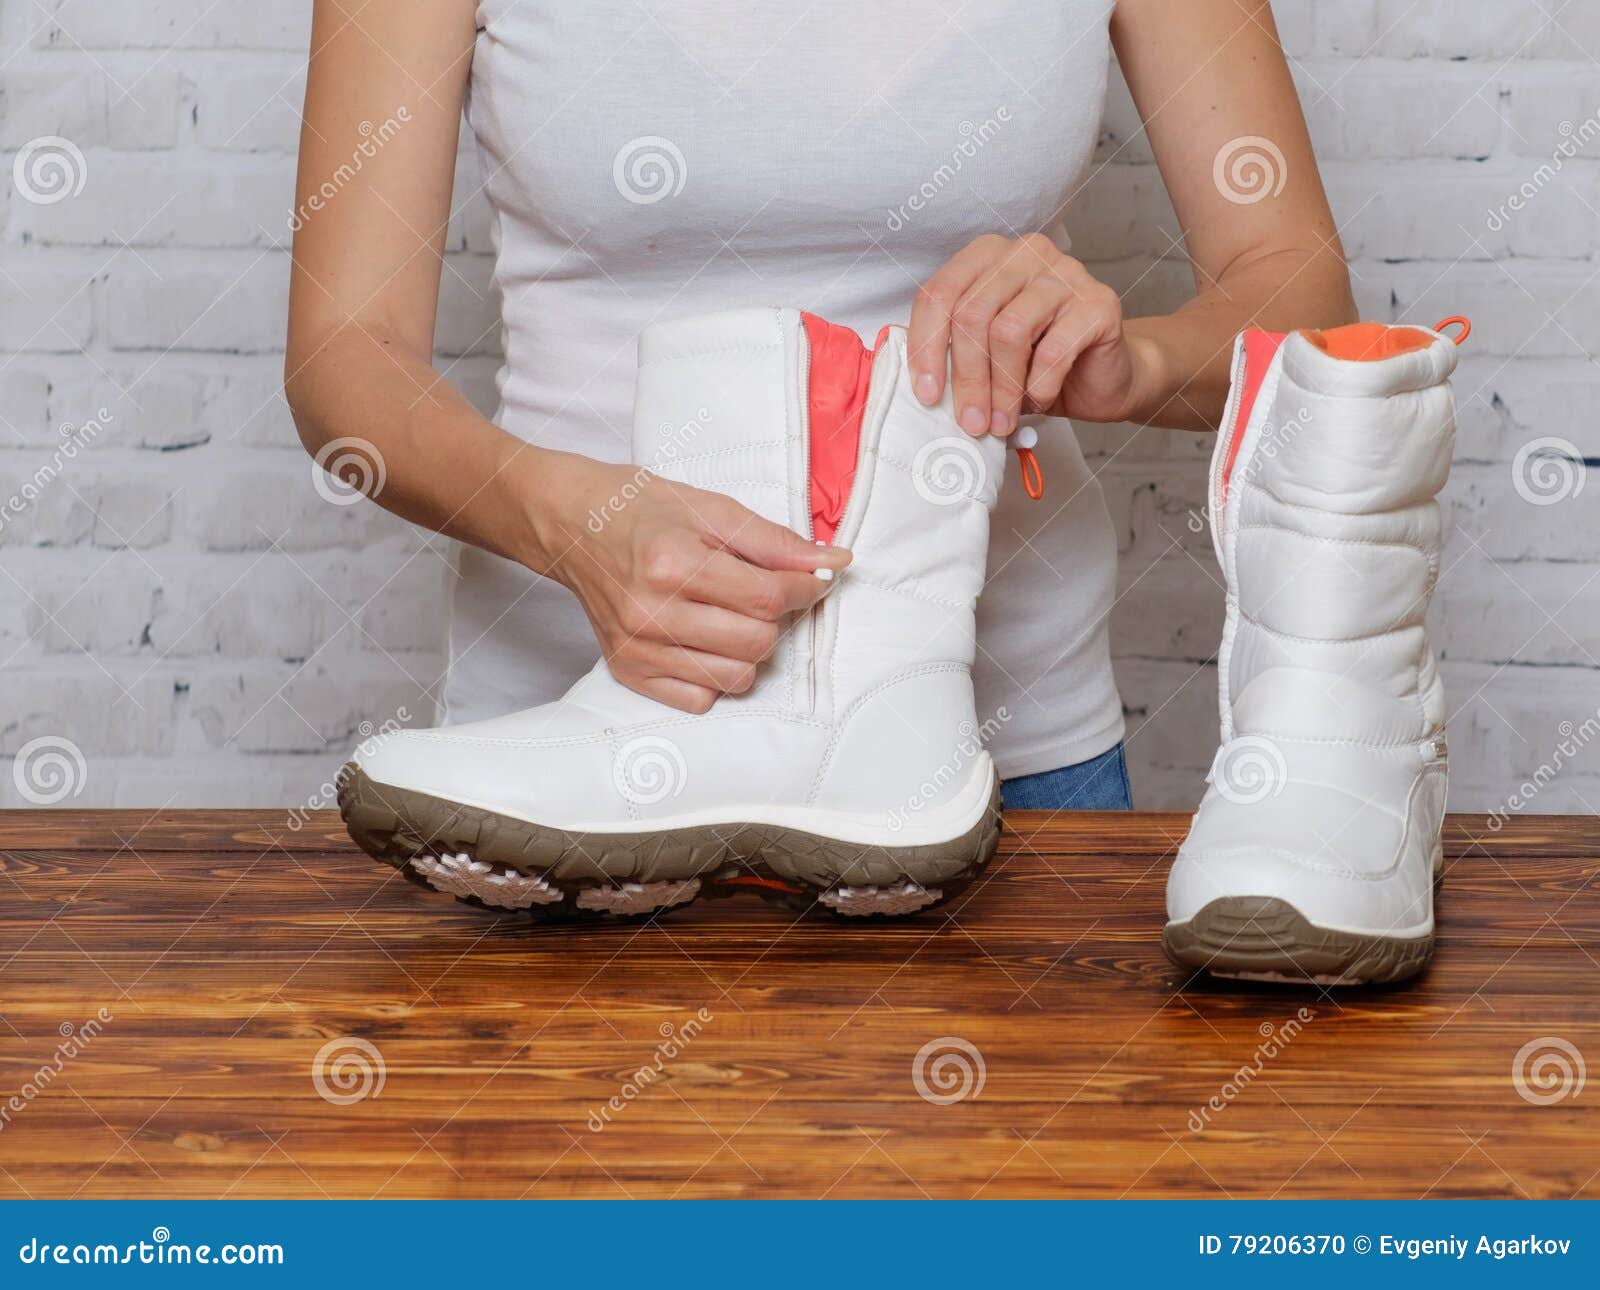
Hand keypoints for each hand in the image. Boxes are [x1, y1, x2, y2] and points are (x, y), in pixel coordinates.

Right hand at [533, 458, 849, 713]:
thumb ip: (774, 541)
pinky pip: (699, 699)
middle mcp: (650, 612)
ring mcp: (636, 647)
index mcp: (671, 563)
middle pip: (755, 643)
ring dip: (749, 650)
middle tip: (762, 595)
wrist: (573, 526)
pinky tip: (705, 641)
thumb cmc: (642, 510)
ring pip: (735, 677)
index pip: (766, 598)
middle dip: (775, 619)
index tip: (812, 579)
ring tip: (732, 617)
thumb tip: (834, 562)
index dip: (805, 589)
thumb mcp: (711, 508)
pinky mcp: (628, 671)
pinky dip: (715, 675)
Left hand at [908, 233, 1157, 433]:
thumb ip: (955, 352)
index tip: (927, 395)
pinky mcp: (1098, 303)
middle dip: (967, 377)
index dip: (926, 347)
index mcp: (987, 257)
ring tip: (1001, 422)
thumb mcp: (984, 354)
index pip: (939, 294)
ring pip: (1009, 332)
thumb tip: (923, 387)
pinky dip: (1039, 386)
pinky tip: (1039, 401)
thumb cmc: (1037, 363)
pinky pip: (1054, 351)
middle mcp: (1025, 254)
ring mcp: (1065, 273)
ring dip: (1001, 389)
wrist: (1103, 376)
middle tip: (970, 422)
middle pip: (972, 314)